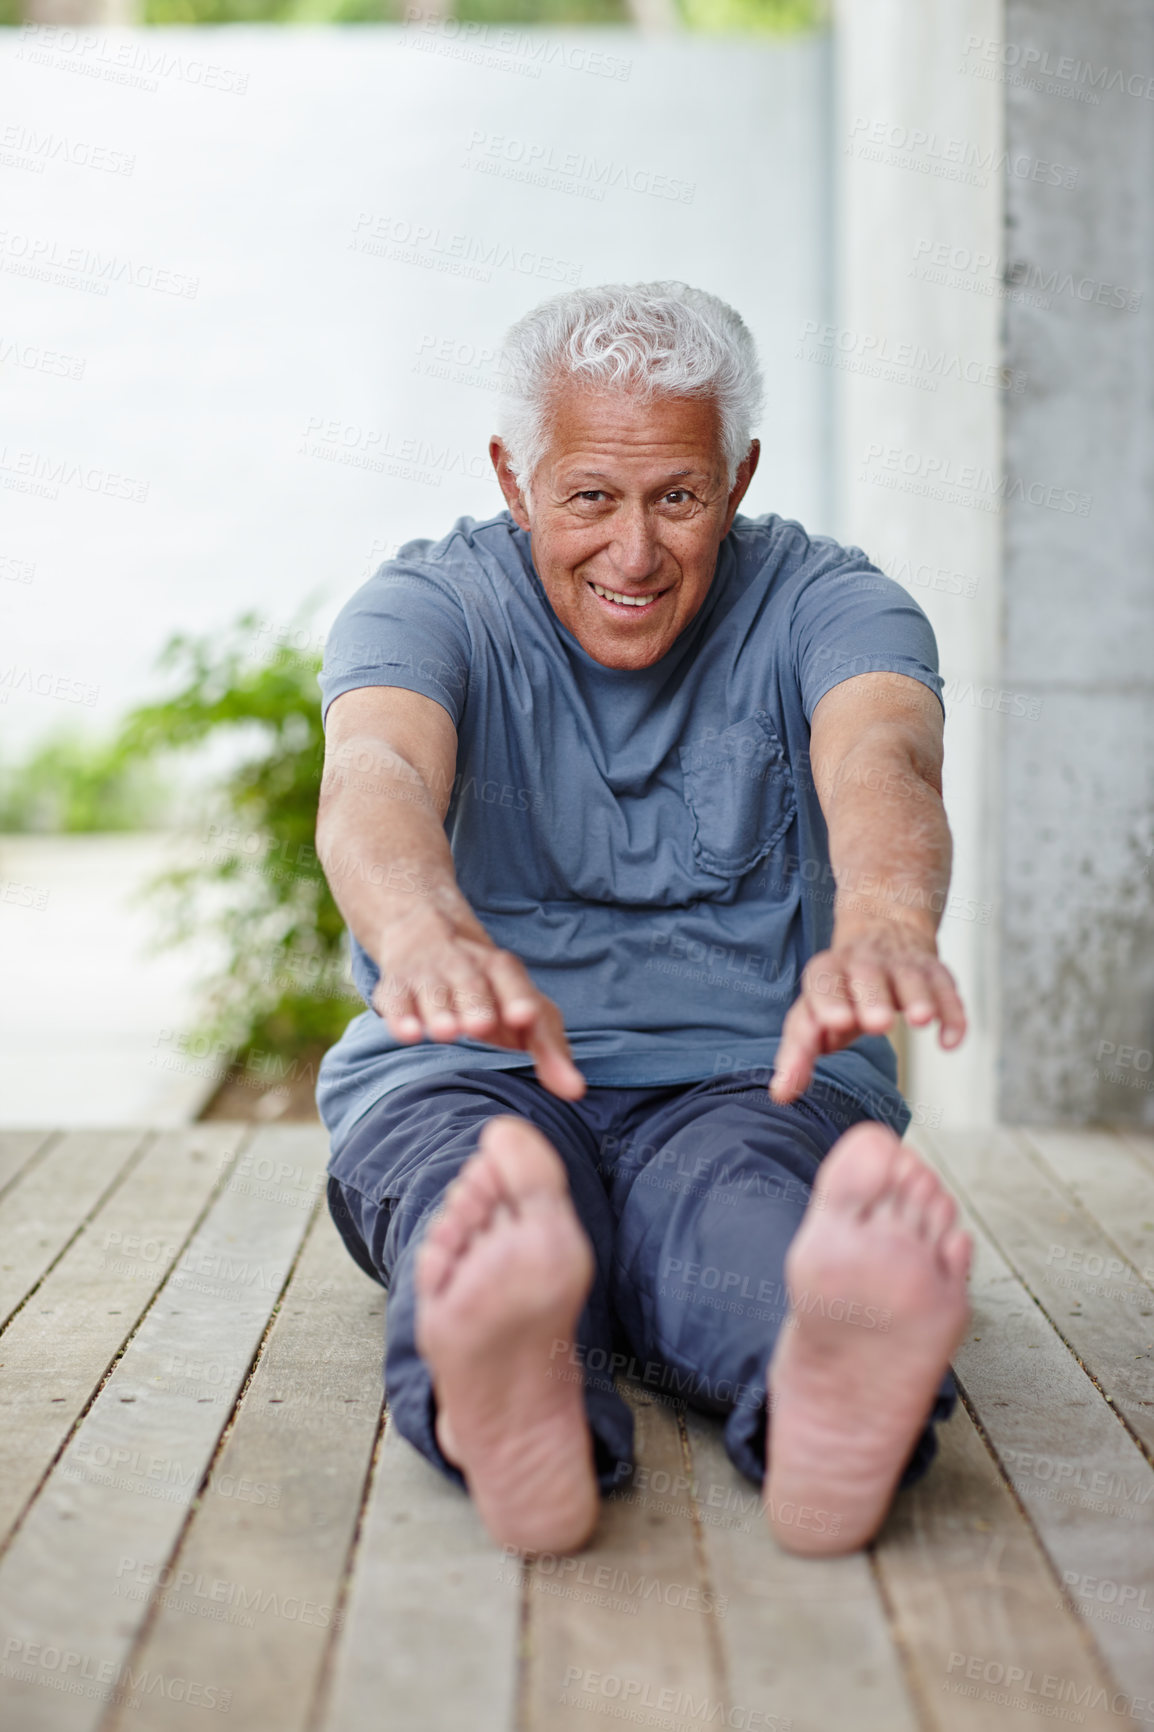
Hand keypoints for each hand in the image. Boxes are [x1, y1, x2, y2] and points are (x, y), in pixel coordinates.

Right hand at [371, 903, 585, 1100]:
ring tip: (446, 1032)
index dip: (520, 999)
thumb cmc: (490, 991)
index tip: (525, 1017)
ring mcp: (429, 974)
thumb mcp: (524, 1012)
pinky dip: (399, 1015)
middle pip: (473, 984)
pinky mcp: (396, 986)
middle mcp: (466, 966)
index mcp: (503, 971)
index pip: (515, 983)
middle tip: (481, 1026)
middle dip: (477, 1004)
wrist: (426, 934)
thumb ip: (550, 1052)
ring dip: (439, 1011)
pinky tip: (407, 1033)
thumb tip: (575, 1091)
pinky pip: (396, 998)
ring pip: (434, 991)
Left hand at [769, 921, 965, 1104]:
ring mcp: (902, 967)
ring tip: (920, 1020)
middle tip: (876, 1024)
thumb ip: (799, 1050)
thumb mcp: (817, 1012)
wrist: (884, 932)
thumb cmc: (843, 990)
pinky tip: (950, 1041)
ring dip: (917, 998)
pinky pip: (947, 990)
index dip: (829, 1001)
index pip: (823, 982)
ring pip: (911, 978)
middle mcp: (864, 963)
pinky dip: (952, 1014)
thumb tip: (782, 1092)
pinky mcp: (935, 974)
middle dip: (872, 998)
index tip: (836, 1023)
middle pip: (867, 975)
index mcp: (829, 971)